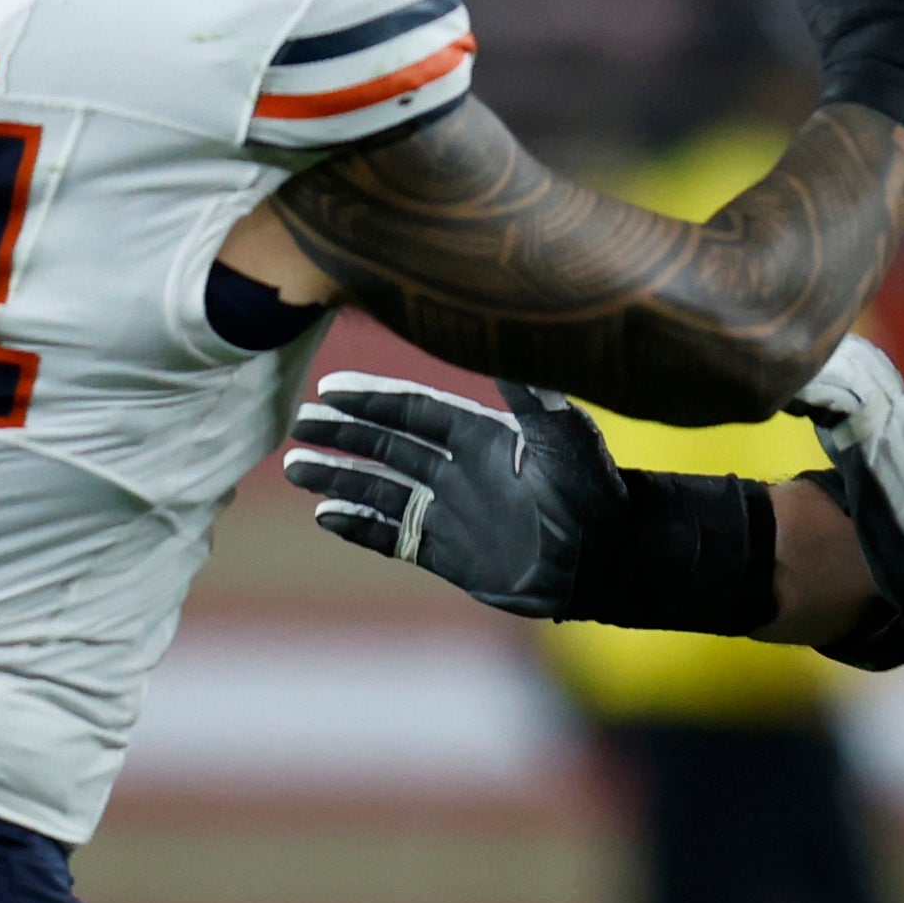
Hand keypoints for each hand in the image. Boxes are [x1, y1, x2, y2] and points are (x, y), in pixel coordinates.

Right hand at [285, 372, 621, 620]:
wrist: (608, 562)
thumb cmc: (594, 494)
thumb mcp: (564, 438)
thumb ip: (533, 396)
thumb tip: (512, 340)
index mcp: (483, 436)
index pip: (416, 410)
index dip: (374, 400)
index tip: (329, 389)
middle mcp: (461, 469)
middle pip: (389, 445)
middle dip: (344, 434)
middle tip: (297, 425)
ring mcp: (452, 512)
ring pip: (381, 488)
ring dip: (340, 477)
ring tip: (295, 468)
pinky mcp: (449, 553)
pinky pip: (392, 535)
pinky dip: (359, 525)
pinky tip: (325, 515)